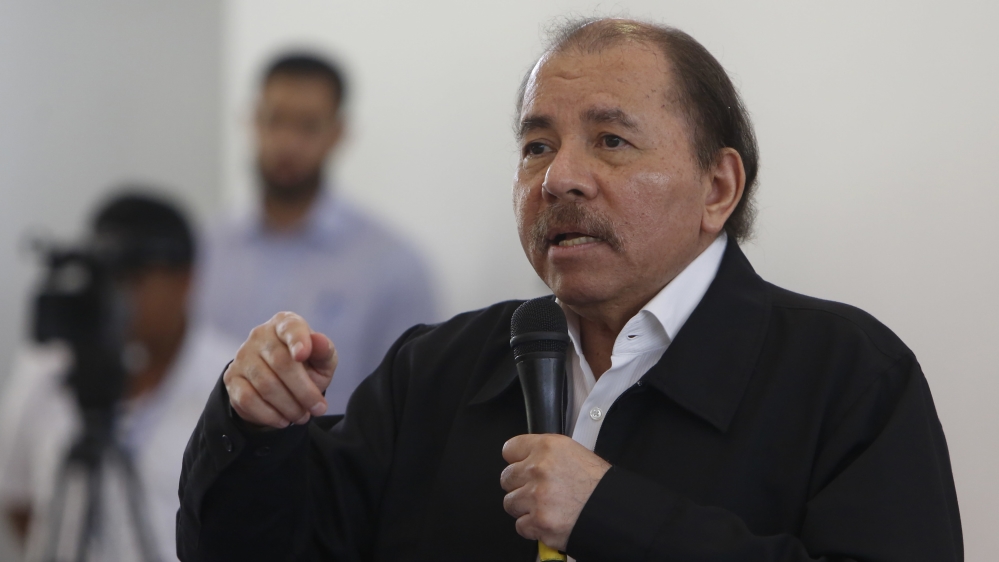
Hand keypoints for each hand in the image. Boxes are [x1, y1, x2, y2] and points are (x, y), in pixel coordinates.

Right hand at [223, 311, 337, 427]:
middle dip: (304, 391)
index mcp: (285, 324)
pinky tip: (283, 420)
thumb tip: (319, 341)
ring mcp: (243, 356)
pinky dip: (269, 414)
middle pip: (281, 363)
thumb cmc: (306, 366)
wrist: (281, 385)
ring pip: (266, 385)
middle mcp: (260, 335)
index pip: (290, 327)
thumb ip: (324, 351)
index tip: (303, 355)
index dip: (297, 340)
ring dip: (289, 406)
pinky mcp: (232, 377)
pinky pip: (248, 399)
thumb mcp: (322, 361)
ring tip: (302, 417)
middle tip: (318, 409)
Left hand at [500, 434, 610, 550]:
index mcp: (547, 447)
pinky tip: (549, 520)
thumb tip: (528, 460)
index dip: (516, 460)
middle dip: (519, 486)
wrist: (614, 511)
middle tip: (536, 491)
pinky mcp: (538, 521)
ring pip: (510, 503)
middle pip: (506, 478)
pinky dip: (533, 527)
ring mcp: (536, 496)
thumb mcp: (575, 453)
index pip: (510, 449)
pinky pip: (520, 525)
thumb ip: (547, 455)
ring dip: (524, 508)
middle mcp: (538, 469)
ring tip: (545, 507)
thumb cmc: (599, 485)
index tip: (520, 466)